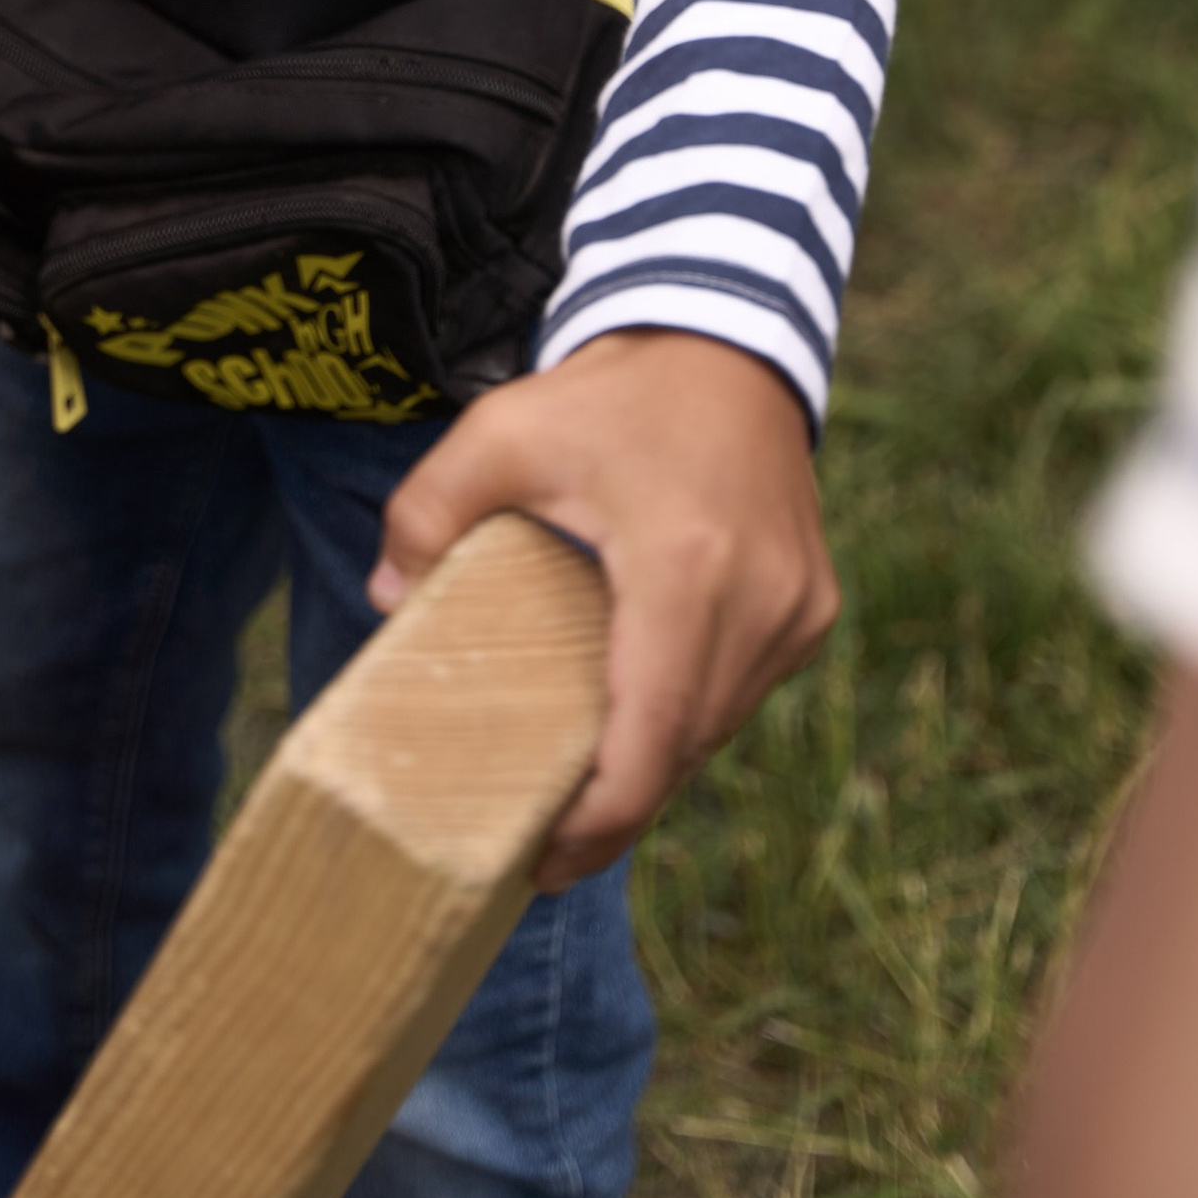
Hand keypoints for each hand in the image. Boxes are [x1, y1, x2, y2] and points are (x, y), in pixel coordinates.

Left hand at [368, 329, 837, 886]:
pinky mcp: (811, 607)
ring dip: (652, 759)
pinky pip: (743, 691)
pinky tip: (634, 714)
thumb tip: (386, 600)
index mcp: (685, 567)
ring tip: (576, 788)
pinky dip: (688, 713)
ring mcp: (797, 608)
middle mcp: (760, 601)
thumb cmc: (612, 393)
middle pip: (681, 749)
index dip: (598, 820)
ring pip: (716, 728)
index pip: (651, 738)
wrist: (727, 337)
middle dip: (613, 806)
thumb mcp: (502, 430)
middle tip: (536, 843)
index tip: (537, 861)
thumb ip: (428, 510)